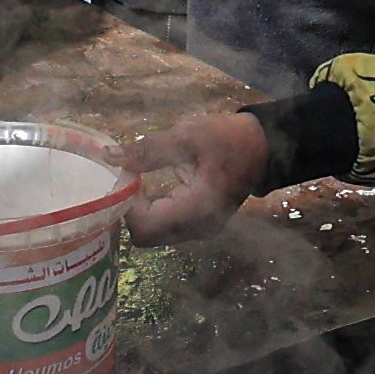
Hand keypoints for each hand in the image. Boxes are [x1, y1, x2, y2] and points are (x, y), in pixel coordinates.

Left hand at [121, 104, 286, 240]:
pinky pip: (166, 226)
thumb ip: (147, 151)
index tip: (128, 175)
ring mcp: (200, 229)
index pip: (144, 227)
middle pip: (146, 236)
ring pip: (154, 234)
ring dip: (140, 211)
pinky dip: (152, 211)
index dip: (127, 204)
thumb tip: (110, 157)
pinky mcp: (200, 224)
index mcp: (196, 209)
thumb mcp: (186, 137)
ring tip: (138, 180)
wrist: (264, 146)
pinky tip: (151, 188)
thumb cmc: (228, 138)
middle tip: (130, 178)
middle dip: (130, 210)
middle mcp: (198, 228)